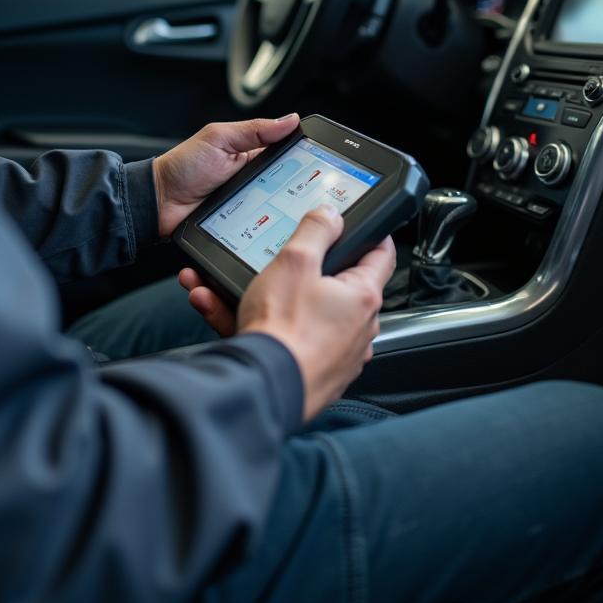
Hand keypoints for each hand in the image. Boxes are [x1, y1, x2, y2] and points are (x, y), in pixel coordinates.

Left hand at [153, 114, 299, 237]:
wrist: (158, 203)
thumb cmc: (183, 167)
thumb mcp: (219, 139)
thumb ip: (254, 130)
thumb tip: (290, 119)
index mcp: (251, 154)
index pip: (287, 154)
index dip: (304, 156)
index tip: (321, 159)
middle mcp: (253, 179)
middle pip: (288, 184)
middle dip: (299, 188)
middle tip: (312, 192)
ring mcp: (248, 203)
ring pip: (278, 208)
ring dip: (285, 210)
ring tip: (297, 212)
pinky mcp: (242, 225)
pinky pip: (262, 227)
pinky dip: (269, 228)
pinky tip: (277, 229)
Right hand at [179, 206, 395, 420]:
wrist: (261, 387)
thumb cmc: (283, 330)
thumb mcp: (295, 262)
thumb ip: (315, 231)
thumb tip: (330, 215)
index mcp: (361, 297)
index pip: (381, 255)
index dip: (372, 235)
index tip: (363, 226)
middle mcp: (357, 329)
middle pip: (336, 286)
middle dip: (302, 269)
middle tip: (278, 258)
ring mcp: (336, 355)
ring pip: (301, 313)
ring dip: (266, 297)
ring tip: (225, 288)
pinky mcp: (312, 374)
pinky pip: (285, 339)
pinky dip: (257, 324)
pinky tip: (221, 311)